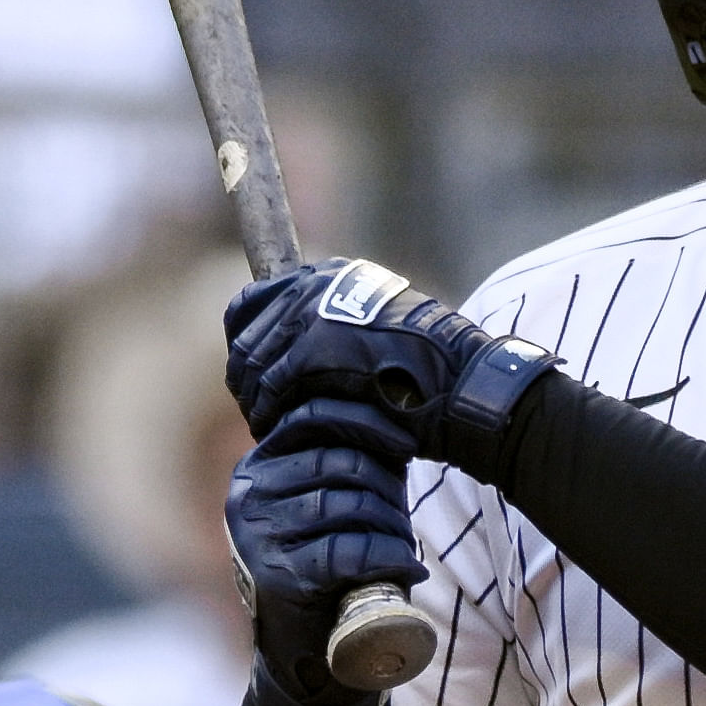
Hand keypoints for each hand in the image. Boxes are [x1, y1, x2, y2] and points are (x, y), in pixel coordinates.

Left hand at [224, 261, 551, 480]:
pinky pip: (270, 386)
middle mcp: (316, 285)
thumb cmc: (431, 371)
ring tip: (265, 422)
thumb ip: (337, 333)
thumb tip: (293, 360)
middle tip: (257, 407)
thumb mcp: (378, 334)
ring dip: (254, 397)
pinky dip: (266, 411)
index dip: (246, 340)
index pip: (255, 300)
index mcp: (331, 276)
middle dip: (246, 375)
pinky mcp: (313, 349)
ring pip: (252, 361)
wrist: (459, 382)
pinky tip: (271, 428)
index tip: (252, 374)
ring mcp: (313, 314)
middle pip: (246, 332)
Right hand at [225, 402, 427, 705]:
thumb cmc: (328, 570)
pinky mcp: (277, 576)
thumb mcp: (331, 505)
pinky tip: (408, 569)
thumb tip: (399, 404)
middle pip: (338, 464)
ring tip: (404, 548)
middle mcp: (247, 495)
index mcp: (255, 467)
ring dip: (392, 527)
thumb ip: (346, 459)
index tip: (409, 441)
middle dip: (386, 489)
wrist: (306, 656)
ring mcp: (256, 536)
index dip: (367, 421)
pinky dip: (389, 558)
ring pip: (348, 506)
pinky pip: (350, 551)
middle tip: (404, 521)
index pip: (312, 419)